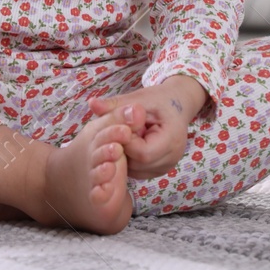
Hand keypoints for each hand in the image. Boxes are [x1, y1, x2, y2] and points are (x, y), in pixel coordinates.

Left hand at [87, 75, 206, 179]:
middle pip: (137, 164)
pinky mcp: (158, 170)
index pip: (141, 153)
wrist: (177, 105)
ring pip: (134, 170)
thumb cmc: (159, 100)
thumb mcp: (138, 98)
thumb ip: (115, 104)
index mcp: (172, 140)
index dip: (125, 140)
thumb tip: (91, 104)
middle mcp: (172, 159)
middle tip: (122, 129)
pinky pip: (136, 170)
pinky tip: (130, 142)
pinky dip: (128, 158)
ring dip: (124, 154)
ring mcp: (166, 167)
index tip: (122, 125)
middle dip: (123, 147)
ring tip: (128, 134)